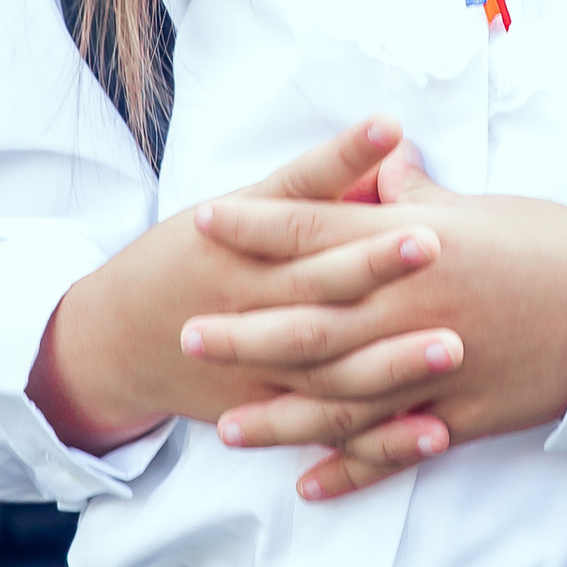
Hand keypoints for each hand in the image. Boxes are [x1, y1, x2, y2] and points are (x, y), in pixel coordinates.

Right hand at [32, 117, 460, 455]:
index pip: (296, 196)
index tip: (390, 127)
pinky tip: (438, 432)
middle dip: (373, 263)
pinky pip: (332, 430)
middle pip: (315, 281)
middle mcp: (247, 300)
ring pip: (330, 367)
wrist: (114, 342)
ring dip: (392, 361)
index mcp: (237, 239)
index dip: (341, 161)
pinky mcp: (271, 413)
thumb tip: (388, 143)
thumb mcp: (233, 214)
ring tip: (453, 346)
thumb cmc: (189, 260)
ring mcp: (258, 364)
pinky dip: (383, 440)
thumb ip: (310, 186)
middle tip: (433, 241)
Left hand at [184, 138, 566, 500]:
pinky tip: (308, 485)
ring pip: (339, 398)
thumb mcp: (482, 206)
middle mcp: (412, 307)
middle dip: (243, 331)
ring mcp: (434, 368)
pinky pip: (394, 449)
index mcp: (414, 244)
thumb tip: (378, 166)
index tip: (206, 222)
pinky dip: (351, 470)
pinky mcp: (461, 415)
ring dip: (280, 416)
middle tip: (184, 333)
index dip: (256, 226)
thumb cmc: (556, 245)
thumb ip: (416, 196)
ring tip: (227, 428)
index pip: (316, 229)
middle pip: (308, 322)